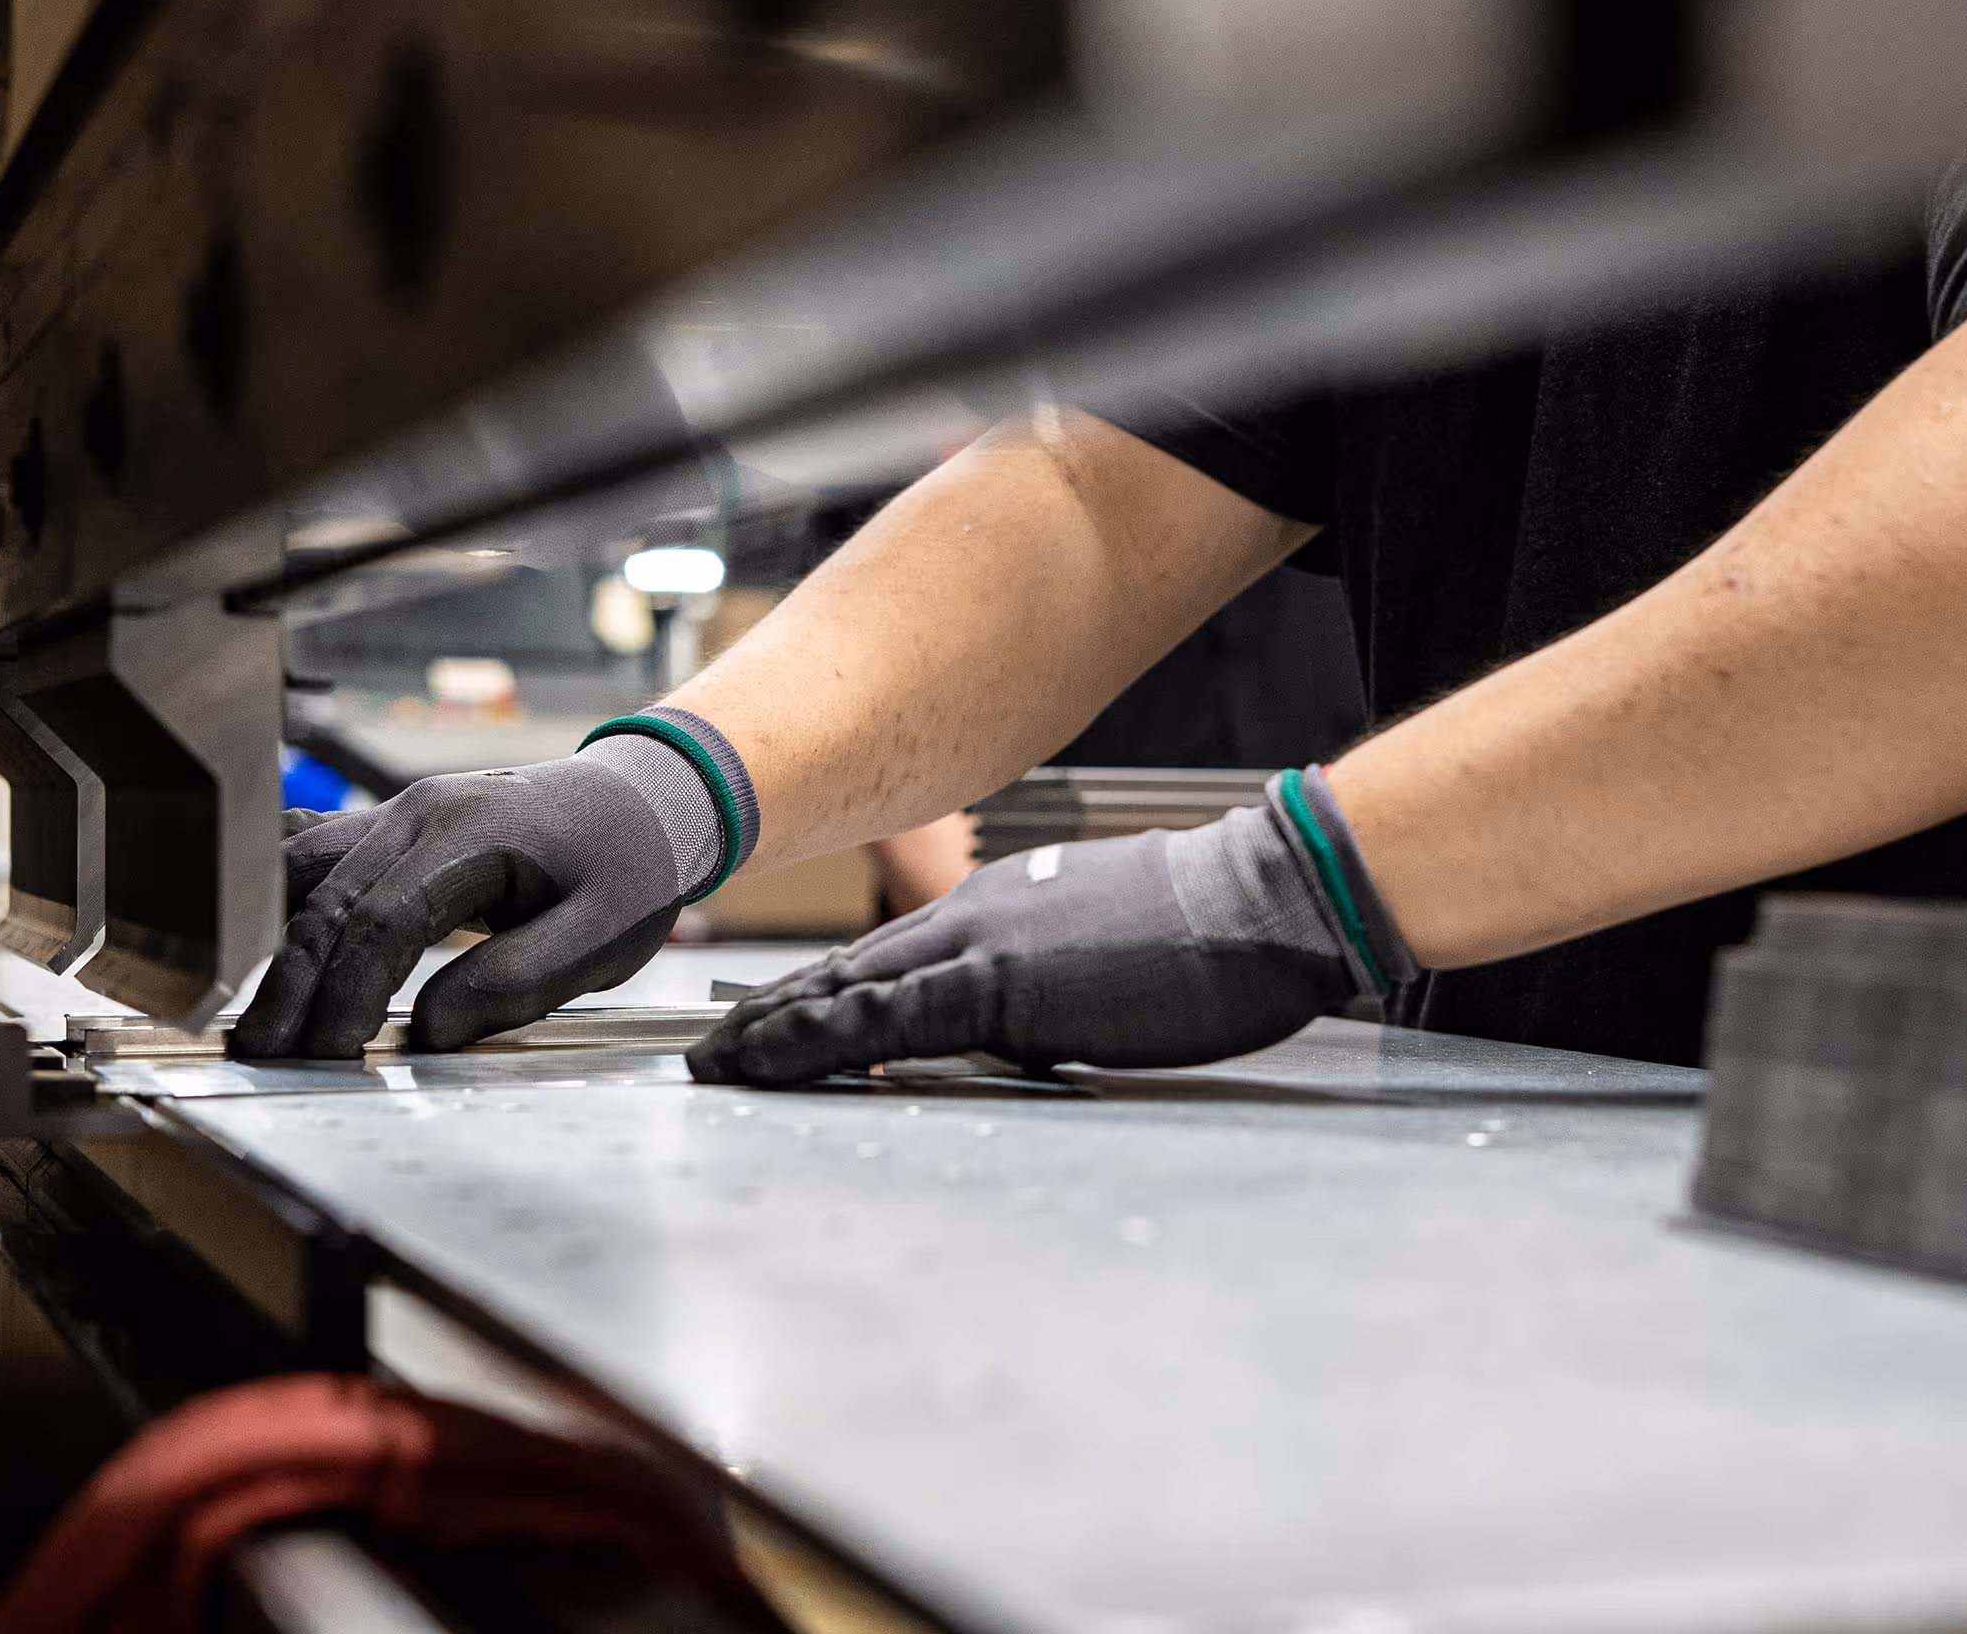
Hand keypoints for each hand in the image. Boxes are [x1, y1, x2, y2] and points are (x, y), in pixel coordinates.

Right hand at [231, 758, 686, 1057]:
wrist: (646, 798)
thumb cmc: (628, 867)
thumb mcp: (603, 936)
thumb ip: (518, 980)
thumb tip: (429, 1030)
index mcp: (473, 834)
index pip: (384, 918)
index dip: (348, 990)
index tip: (331, 1053)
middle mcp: (420, 813)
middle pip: (328, 897)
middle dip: (291, 982)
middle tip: (263, 1055)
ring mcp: (399, 812)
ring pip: (305, 869)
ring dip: (272, 942)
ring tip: (253, 1016)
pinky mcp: (393, 827)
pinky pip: (318, 853)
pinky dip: (278, 898)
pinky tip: (249, 940)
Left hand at [688, 787, 1400, 1087]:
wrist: (1259, 899)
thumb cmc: (1208, 933)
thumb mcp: (1108, 954)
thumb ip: (1048, 987)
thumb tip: (1019, 1031)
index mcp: (998, 910)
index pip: (885, 959)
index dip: (816, 994)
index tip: (767, 1024)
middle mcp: (971, 918)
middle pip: (844, 968)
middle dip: (769, 1014)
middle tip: (707, 1052)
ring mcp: (980, 946)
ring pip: (845, 988)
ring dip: (771, 1031)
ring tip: (713, 1066)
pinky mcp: (1000, 986)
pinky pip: (884, 1018)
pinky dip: (818, 1041)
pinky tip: (775, 1064)